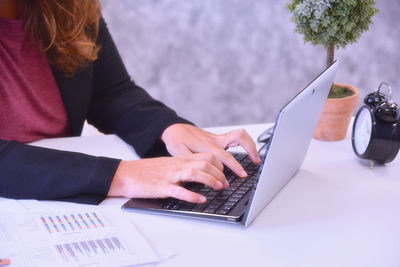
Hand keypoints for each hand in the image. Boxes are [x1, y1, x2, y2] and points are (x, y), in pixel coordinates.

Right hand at [108, 153, 227, 202]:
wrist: (125, 174)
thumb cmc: (145, 172)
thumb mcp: (168, 166)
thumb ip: (182, 168)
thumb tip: (199, 174)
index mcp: (179, 160)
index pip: (206, 156)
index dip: (219, 165)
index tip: (224, 174)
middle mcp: (177, 165)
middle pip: (205, 163)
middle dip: (219, 173)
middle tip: (226, 184)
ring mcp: (170, 176)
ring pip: (195, 173)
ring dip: (211, 180)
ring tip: (220, 188)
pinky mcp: (161, 187)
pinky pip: (179, 190)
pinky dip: (192, 195)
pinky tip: (201, 199)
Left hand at [161, 124, 260, 177]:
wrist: (174, 128)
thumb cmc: (176, 140)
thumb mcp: (179, 153)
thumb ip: (191, 163)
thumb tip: (202, 174)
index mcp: (207, 145)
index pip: (225, 155)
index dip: (235, 166)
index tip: (242, 174)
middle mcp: (215, 139)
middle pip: (239, 137)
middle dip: (250, 148)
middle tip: (256, 161)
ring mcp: (218, 137)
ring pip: (239, 135)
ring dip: (250, 144)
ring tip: (255, 157)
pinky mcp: (218, 138)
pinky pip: (235, 137)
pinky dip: (244, 143)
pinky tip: (246, 152)